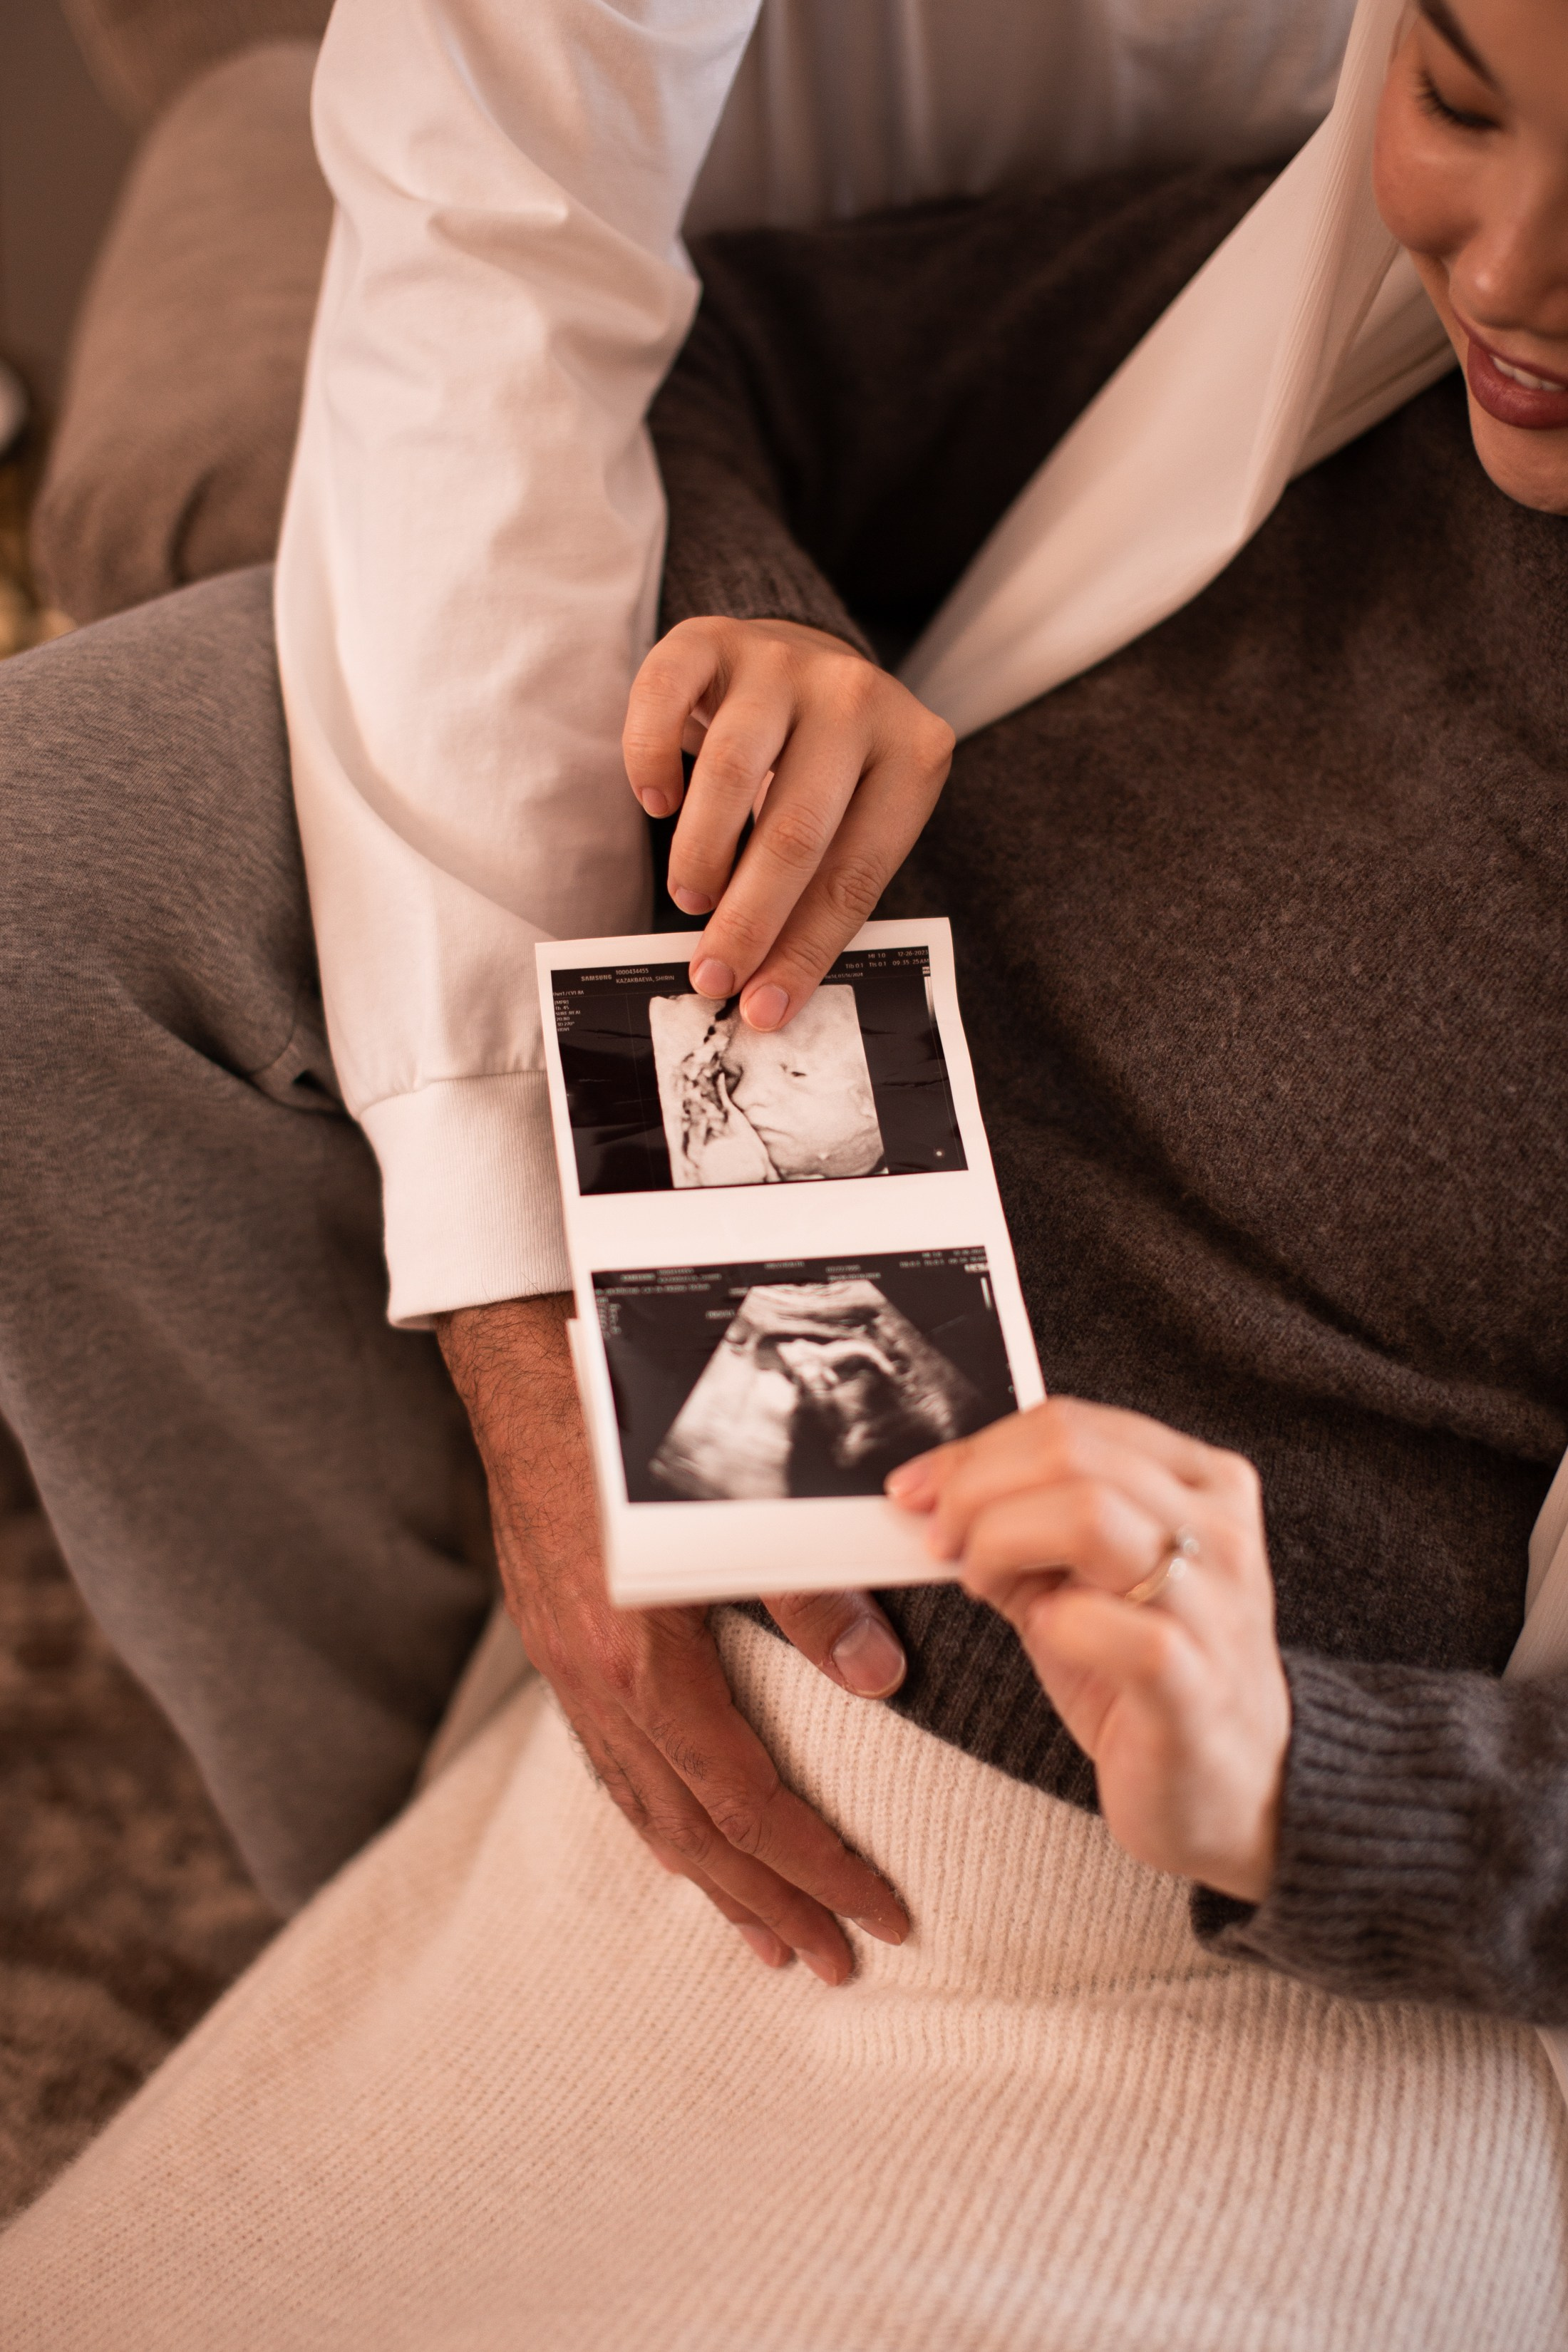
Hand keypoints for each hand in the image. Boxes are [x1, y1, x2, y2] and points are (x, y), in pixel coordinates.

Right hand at [437, 1294, 910, 1979]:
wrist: (520, 1372)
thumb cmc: (626, 1429)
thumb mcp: (728, 1510)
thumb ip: (806, 1596)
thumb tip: (883, 1680)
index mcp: (639, 1661)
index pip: (744, 1802)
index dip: (816, 1866)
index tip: (877, 1912)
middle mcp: (593, 1686)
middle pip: (690, 1833)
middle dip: (769, 1905)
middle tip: (836, 1962)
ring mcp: (566, 1673)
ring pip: (644, 1811)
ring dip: (710, 1880)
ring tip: (770, 1934)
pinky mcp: (556, 1647)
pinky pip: (614, 1767)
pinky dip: (662, 1819)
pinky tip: (690, 1835)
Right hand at [623, 616, 954, 1031]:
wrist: (805, 659)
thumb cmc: (831, 767)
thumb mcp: (856, 819)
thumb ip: (821, 889)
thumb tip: (764, 991)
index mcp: (913, 754)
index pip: (855, 874)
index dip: (804, 949)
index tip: (762, 1008)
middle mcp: (856, 697)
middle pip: (796, 829)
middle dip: (748, 918)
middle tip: (713, 974)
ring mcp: (783, 660)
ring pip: (732, 769)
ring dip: (702, 852)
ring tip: (691, 899)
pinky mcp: (712, 638)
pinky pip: (663, 699)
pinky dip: (652, 761)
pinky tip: (658, 804)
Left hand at [886, 1398, 1290, 1901]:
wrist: (1233, 1787)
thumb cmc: (1148, 1673)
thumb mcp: (1087, 1578)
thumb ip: (1027, 1525)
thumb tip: (933, 1492)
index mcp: (1199, 1480)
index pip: (1071, 1425)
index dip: (975, 1450)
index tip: (916, 1488)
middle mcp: (1219, 1527)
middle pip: (1072, 1454)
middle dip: (975, 1489)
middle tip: (938, 1539)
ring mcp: (1215, 1603)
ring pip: (1089, 1515)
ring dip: (1002, 1540)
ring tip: (982, 1582)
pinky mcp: (1194, 1682)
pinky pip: (1104, 1623)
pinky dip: (1052, 1620)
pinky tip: (1044, 1634)